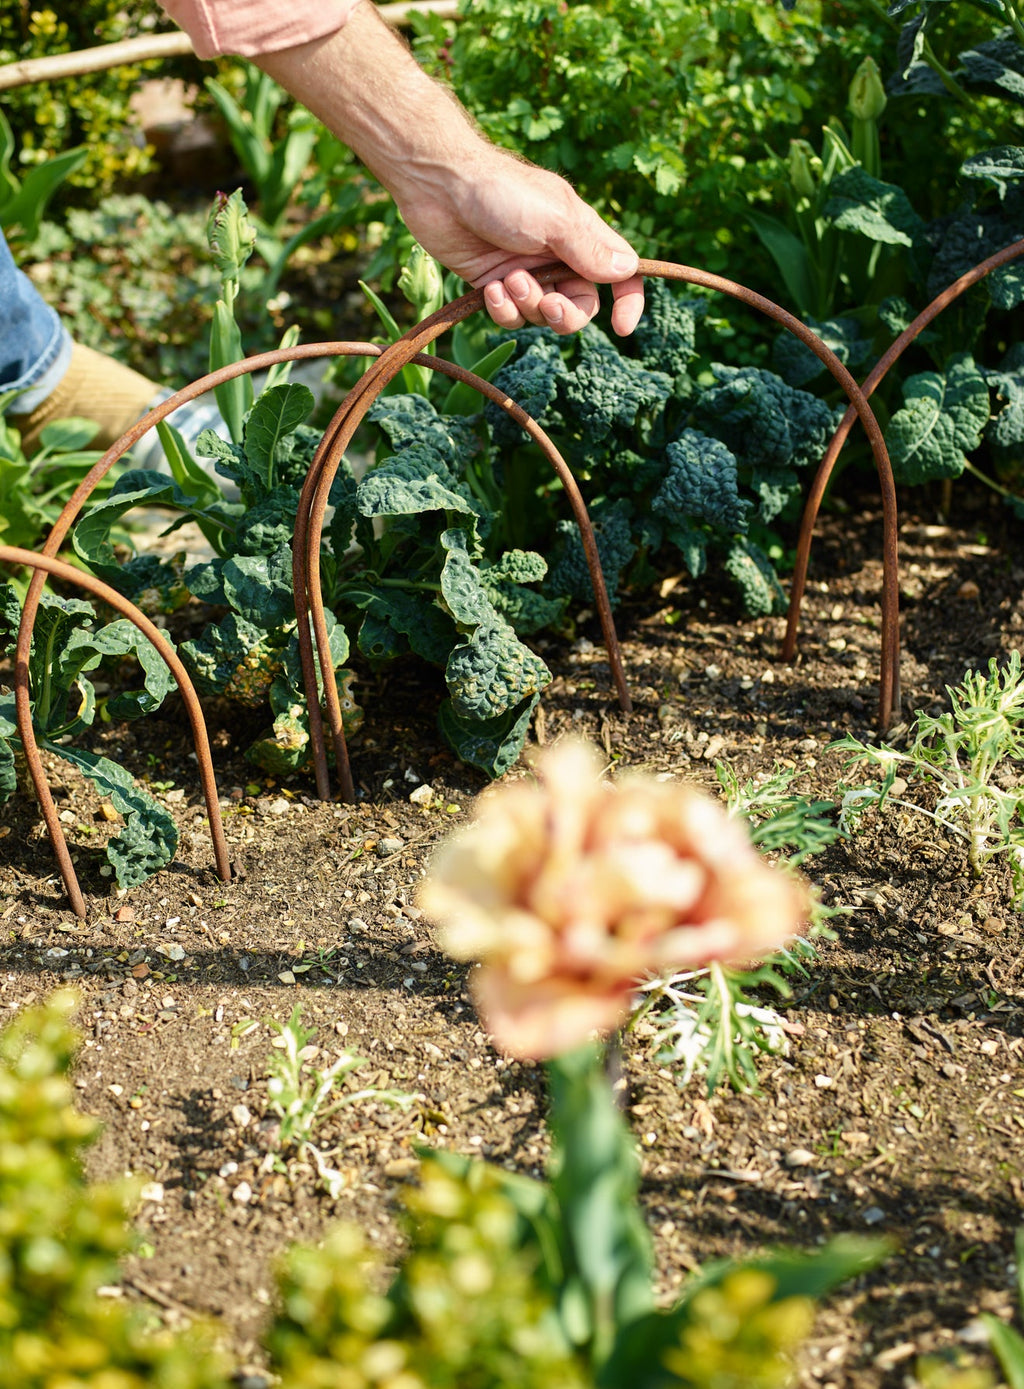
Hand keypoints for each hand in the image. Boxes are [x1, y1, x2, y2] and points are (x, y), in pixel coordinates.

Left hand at [396, 145, 644, 336]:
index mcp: (581, 235)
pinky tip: (489, 288)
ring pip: (541, 315)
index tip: (621, 329)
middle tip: (550, 305)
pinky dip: (502, 309)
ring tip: (509, 281)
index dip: (627, 301)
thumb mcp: (555, 219)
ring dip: (528, 305)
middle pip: (579, 305)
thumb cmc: (501, 192)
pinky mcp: (494, 284)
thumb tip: (627, 270)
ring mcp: (525, 271)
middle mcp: (557, 256)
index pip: (620, 273)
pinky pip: (510, 316)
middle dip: (566, 314)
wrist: (439, 186)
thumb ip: (590, 250)